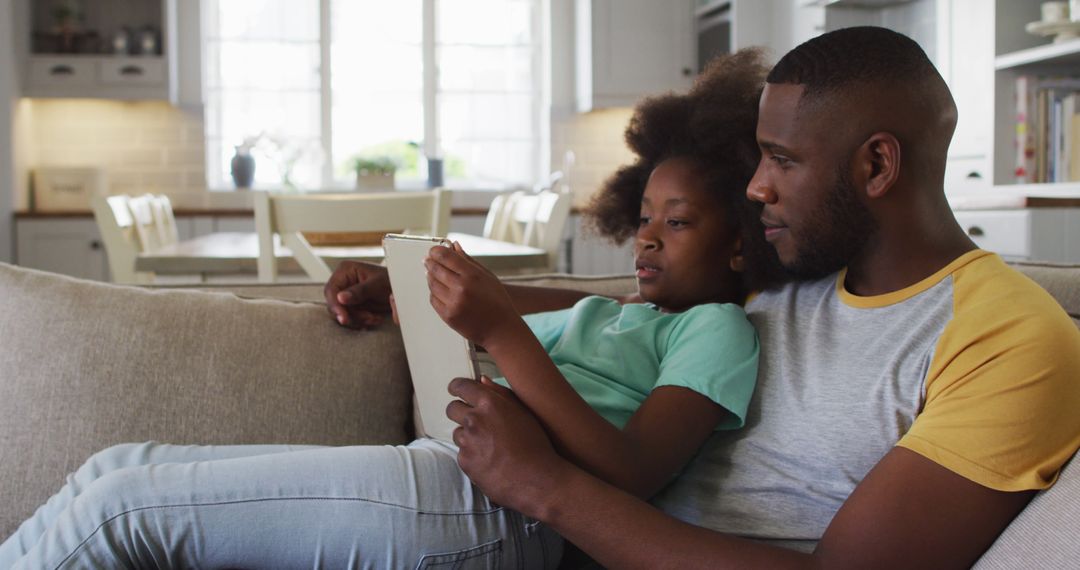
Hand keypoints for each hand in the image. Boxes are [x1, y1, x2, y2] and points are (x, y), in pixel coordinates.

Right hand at [323, 260, 391, 328]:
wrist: (401, 289)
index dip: (335, 306)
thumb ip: (359, 291)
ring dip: (357, 319)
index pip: (331, 290)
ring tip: (374, 318)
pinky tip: (373, 319)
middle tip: (367, 318)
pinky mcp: (352, 305)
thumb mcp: (376, 284)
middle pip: (334, 304)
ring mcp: (346, 294)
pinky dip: (361, 321)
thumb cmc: (390, 280)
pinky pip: (349, 317)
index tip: (344, 318)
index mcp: (345, 270)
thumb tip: (340, 298)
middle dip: (350, 314)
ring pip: (341, 313)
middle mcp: (343, 282)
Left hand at [425, 243, 520, 346]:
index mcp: (472, 275)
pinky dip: (434, 293)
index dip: (436, 251)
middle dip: (430, 262)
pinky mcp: (448, 316)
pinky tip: (438, 290)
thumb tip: (454, 246)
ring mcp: (453, 303)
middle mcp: (461, 288)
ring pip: (432, 284)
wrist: (500, 329)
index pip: (446, 256)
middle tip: (428, 260)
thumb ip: (468, 260)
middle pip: (435, 269)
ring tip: (432, 274)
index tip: (433, 251)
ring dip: (430, 277)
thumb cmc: (497, 302)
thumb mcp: (487, 276)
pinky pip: (433, 299)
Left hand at [447, 376, 565, 514]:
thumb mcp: (524, 412)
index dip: (456, 387)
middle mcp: (474, 419)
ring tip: (489, 446)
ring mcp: (467, 441)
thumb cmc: (535, 444)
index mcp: (489, 403)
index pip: (461, 387)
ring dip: (468, 436)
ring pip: (458, 432)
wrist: (536, 480)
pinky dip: (472, 455)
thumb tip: (482, 380)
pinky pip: (462, 453)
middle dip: (459, 411)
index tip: (455, 390)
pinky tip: (490, 461)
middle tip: (473, 420)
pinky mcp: (464, 461)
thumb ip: (501, 393)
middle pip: (452, 409)